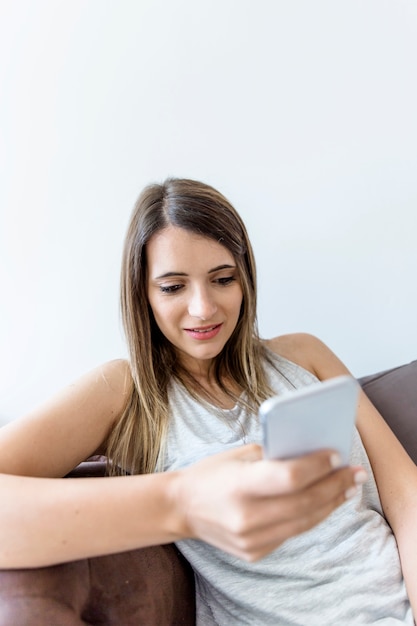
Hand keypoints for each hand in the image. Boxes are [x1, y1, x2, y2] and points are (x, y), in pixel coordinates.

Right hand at [172, 444, 366, 560]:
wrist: (181, 508)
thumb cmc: (211, 473)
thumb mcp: (238, 455)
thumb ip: (273, 455)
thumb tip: (313, 453)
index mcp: (239, 485)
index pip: (290, 477)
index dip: (318, 466)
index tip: (336, 454)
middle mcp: (246, 517)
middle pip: (304, 502)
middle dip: (334, 485)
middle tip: (355, 473)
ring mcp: (251, 540)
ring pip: (304, 522)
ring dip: (330, 503)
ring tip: (347, 488)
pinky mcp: (254, 552)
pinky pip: (291, 532)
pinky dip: (310, 516)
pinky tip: (324, 502)